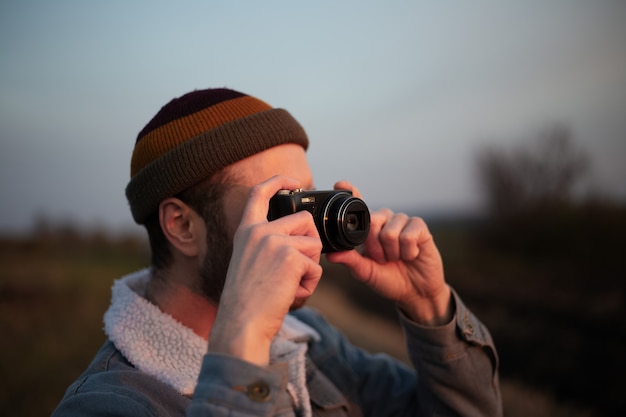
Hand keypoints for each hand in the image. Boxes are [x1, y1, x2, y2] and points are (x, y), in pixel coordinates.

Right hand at [208, 176, 322, 364]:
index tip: (294, 181)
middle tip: (298, 268)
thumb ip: (269, 245)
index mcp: (246, 231)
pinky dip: (310, 284)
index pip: (260, 193)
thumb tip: (304, 238)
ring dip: (310, 267)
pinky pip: (316, 267)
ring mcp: (275, 242)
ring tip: (290, 285)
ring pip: (314, 244)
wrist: (241, 324)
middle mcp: (259, 231)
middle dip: (310, 243)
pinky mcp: (290, 257)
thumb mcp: (249, 263)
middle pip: (304, 220)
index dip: (279, 182)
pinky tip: (291, 294)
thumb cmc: (247, 301)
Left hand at [326, 181, 451, 325]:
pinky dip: (407, 252)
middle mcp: (385, 219)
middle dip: (375, 248)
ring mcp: (402, 221)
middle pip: (372, 222)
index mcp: (369, 227)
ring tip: (397, 258)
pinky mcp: (419, 226)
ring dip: (392, 253)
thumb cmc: (389, 279)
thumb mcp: (366, 272)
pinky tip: (411, 255)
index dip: (351, 192)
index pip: (359, 205)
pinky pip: (407, 236)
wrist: (416, 291)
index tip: (341, 183)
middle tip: (383, 259)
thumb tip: (330, 254)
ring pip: (389, 233)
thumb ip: (350, 261)